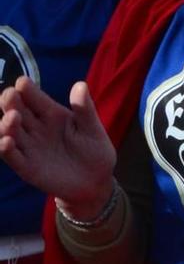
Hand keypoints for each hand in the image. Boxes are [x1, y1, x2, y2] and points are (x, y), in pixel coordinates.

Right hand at [0, 78, 117, 208]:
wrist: (95, 181)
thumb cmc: (94, 150)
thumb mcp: (92, 129)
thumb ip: (85, 109)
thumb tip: (80, 84)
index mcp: (51, 114)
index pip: (35, 98)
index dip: (28, 89)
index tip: (23, 82)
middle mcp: (35, 127)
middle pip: (17, 110)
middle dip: (10, 102)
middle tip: (9, 95)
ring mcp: (29, 146)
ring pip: (10, 132)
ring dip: (6, 124)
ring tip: (12, 117)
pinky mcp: (26, 166)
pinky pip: (12, 157)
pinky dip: (6, 149)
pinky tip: (6, 141)